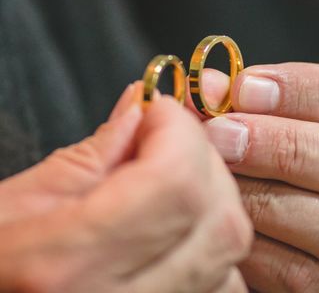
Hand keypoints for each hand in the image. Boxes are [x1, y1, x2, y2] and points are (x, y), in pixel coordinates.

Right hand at [0, 83, 251, 292]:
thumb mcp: (12, 204)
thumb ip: (93, 155)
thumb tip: (144, 109)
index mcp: (69, 267)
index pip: (178, 183)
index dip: (179, 132)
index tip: (156, 112)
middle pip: (220, 221)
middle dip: (205, 162)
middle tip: (165, 143)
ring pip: (230, 257)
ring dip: (214, 204)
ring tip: (169, 187)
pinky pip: (223, 288)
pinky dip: (212, 249)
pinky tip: (178, 231)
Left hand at [198, 63, 318, 291]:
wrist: (300, 240)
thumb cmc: (292, 168)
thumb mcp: (286, 126)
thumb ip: (252, 107)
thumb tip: (209, 90)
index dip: (309, 90)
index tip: (248, 87)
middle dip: (289, 147)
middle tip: (226, 136)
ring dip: (272, 202)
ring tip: (221, 183)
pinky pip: (310, 279)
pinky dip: (264, 252)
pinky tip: (229, 227)